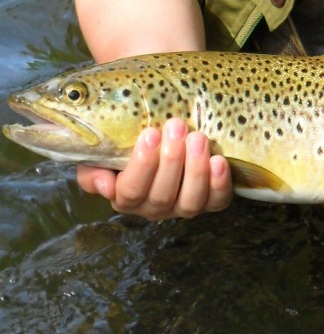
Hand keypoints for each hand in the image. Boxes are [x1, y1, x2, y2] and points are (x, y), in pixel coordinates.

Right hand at [76, 119, 232, 219]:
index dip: (141, 165)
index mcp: (126, 196)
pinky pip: (217, 201)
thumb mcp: (103, 152)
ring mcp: (182, 206)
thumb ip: (93, 169)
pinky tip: (218, 161)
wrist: (159, 135)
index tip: (149, 133)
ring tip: (198, 139)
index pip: (130, 191)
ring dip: (195, 170)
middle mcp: (154, 207)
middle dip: (171, 160)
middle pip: (162, 195)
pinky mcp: (209, 200)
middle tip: (177, 126)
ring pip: (190, 201)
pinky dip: (220, 184)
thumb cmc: (129, 140)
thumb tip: (105, 185)